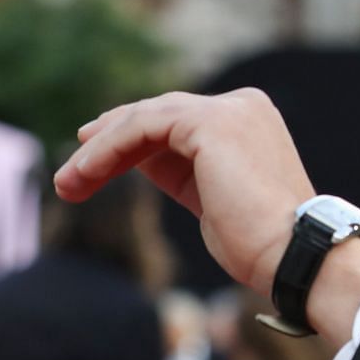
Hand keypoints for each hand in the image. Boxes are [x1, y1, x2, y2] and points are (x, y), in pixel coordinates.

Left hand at [55, 89, 314, 296]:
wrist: (291, 253)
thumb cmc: (259, 240)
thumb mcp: (209, 195)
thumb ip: (177, 168)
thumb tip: (132, 157)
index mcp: (250, 120)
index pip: (176, 121)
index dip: (127, 141)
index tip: (89, 167)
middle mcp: (243, 106)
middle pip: (156, 116)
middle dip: (107, 145)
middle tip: (70, 178)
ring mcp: (229, 110)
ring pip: (144, 118)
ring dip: (98, 150)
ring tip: (68, 183)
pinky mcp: (211, 122)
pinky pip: (142, 126)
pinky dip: (108, 148)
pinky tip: (85, 172)